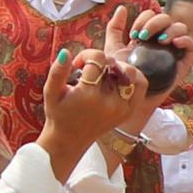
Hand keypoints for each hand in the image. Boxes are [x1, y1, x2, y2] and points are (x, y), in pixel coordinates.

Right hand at [41, 50, 137, 167]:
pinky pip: (141, 86)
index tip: (78, 64)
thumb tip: (66, 52)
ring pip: (130, 73)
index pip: (97, 59)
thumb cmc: (58, 114)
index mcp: (89, 95)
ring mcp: (122, 107)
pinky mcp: (128, 111)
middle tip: (90, 70)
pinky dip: (132, 77)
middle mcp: (109, 102)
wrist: (70, 140)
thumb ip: (57, 72)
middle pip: (114, 65)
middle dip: (101, 62)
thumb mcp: (51, 92)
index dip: (86, 55)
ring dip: (118, 67)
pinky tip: (118, 78)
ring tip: (104, 74)